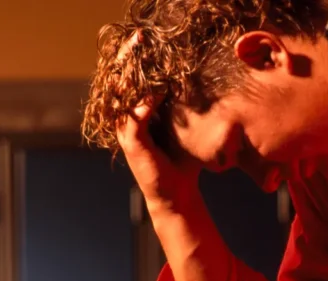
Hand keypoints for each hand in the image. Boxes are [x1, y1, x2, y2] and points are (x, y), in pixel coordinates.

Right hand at [114, 33, 199, 214]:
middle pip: (121, 82)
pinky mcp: (133, 144)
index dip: (135, 60)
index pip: (130, 81)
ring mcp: (127, 132)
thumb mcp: (186, 128)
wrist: (179, 194)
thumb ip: (187, 108)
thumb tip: (206, 84)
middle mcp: (127, 121)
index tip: (144, 39)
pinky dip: (144, 103)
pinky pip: (134, 117)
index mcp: (137, 115)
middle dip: (129, 60)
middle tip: (139, 38)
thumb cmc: (184, 162)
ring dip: (133, 76)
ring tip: (142, 56)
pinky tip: (156, 92)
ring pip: (123, 97)